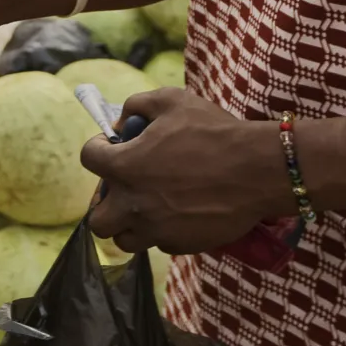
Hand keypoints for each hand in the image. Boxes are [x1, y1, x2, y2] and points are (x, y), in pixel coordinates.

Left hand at [80, 88, 293, 252]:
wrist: (257, 170)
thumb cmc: (214, 132)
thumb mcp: (172, 101)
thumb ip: (138, 105)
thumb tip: (122, 121)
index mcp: (124, 166)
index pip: (88, 159)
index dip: (97, 148)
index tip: (111, 146)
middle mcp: (133, 204)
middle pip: (98, 220)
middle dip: (105, 204)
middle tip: (125, 190)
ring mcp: (156, 229)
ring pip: (125, 240)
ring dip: (130, 225)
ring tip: (147, 208)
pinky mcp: (181, 244)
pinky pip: (159, 243)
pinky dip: (163, 231)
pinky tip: (179, 213)